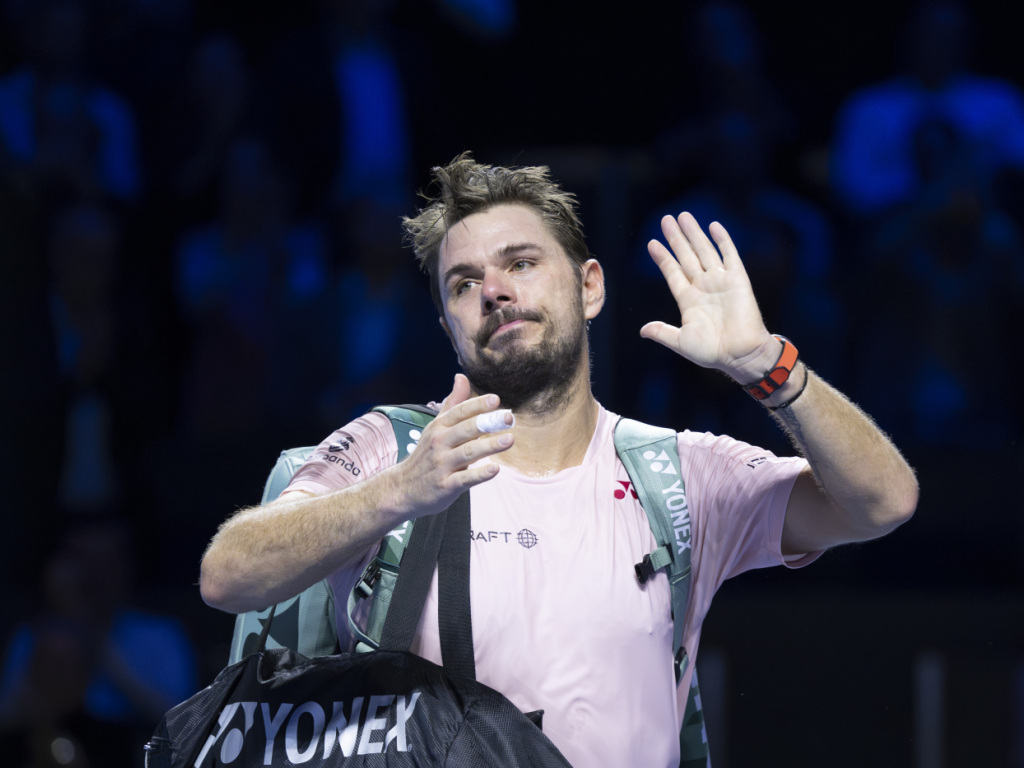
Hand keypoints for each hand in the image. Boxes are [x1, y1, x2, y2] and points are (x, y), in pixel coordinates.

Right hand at [392, 374, 512, 518]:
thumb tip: (462, 377)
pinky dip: (480, 474)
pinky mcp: (446, 486)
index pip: (459, 412)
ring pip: (468, 452)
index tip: (495, 399)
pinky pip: (465, 479)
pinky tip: (495, 469)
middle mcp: (439, 443)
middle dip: (487, 422)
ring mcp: (442, 465)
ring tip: (509, 440)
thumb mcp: (436, 427)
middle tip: (508, 418)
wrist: (403, 489)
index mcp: (439, 427)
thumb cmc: (426, 455)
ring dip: (489, 446)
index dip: (477, 405)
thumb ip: (453, 404)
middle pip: (465, 430)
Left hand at [640, 212, 775, 380]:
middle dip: (676, 238)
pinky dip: (722, 240)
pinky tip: (713, 226)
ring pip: (704, 251)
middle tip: (666, 220)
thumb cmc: (711, 352)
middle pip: (686, 256)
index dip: (663, 258)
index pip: (673, 272)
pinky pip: (729, 256)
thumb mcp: (681, 342)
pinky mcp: (738, 280)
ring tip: (683, 216)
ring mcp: (720, 281)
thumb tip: (642, 331)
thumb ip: (662, 332)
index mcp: (689, 300)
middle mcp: (703, 287)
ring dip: (694, 234)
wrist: (740, 355)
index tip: (652, 243)